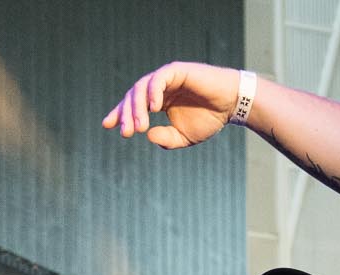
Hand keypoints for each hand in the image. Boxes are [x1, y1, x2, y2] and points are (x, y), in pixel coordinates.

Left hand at [103, 61, 243, 149]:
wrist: (231, 105)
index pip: (133, 105)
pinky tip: (153, 108)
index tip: (107, 125)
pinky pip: (159, 79)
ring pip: (142, 87)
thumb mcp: (184, 137)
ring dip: (138, 108)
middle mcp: (159, 88)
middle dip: (126, 115)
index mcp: (158, 101)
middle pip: (133, 97)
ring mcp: (167, 77)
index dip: (119, 113)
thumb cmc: (210, 119)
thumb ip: (166, 138)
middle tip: (126, 133)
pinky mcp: (177, 70)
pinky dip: (153, 92)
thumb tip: (148, 135)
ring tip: (139, 126)